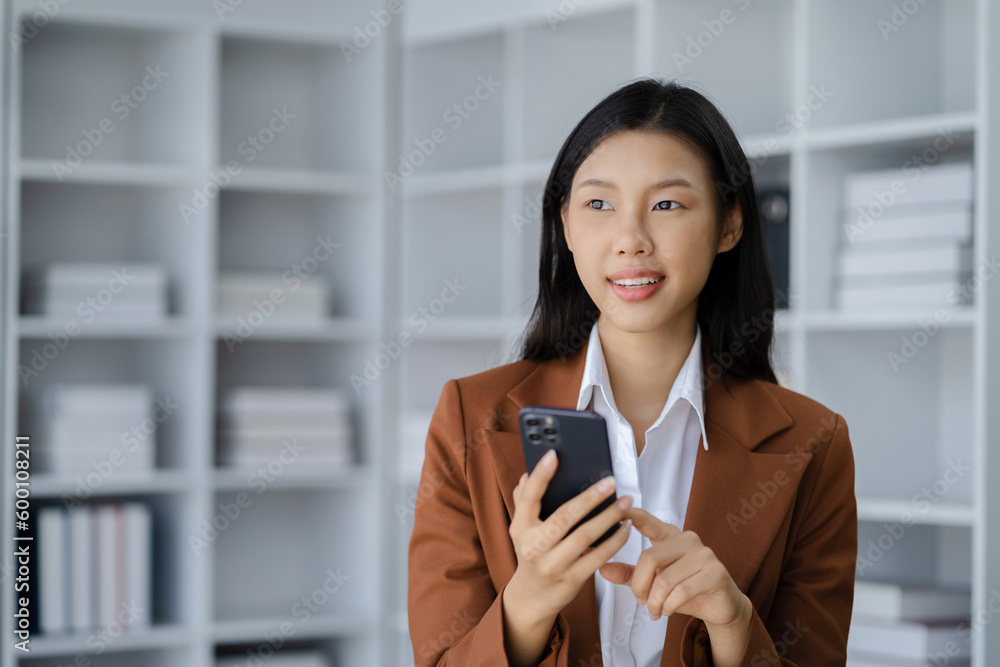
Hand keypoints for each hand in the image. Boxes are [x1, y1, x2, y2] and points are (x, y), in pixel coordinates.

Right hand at [506, 449, 634, 619]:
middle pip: (565, 517)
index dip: (540, 476)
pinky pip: (598, 557)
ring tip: (625, 503)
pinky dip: (614, 541)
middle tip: (610, 482)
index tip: (554, 455)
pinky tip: (625, 528)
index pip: (528, 498)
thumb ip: (523, 502)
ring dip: (608, 518)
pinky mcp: (572, 579)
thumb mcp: (521, 530)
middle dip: (590, 497)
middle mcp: (534, 546)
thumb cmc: (532, 555)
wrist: (533, 597)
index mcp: (521, 528)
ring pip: (585, 536)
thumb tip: (527, 475)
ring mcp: (553, 564)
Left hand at [597, 507, 751, 631]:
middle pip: (649, 557)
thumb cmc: (685, 591)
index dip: (631, 514)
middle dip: (640, 585)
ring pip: (665, 579)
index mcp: (671, 536)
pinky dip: (669, 606)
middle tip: (641, 601)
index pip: (648, 521)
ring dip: (655, 601)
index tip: (615, 508)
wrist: (720, 607)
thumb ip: (629, 574)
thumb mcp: (654, 582)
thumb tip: (602, 569)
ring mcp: (704, 554)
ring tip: (655, 610)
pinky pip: (681, 591)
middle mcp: (688, 539)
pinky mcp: (715, 572)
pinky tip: (668, 610)